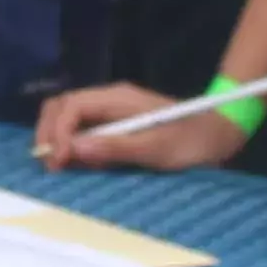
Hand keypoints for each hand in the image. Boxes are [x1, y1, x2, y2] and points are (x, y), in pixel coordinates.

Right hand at [35, 78, 248, 171]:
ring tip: (61, 168)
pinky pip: (83, 131)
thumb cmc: (191, 141)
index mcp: (118, 98)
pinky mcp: (115, 127)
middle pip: (62, 107)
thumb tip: (74, 148)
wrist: (218, 136)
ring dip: (58, 141)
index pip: (71, 106)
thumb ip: (116, 147)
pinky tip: (78, 165)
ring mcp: (111, 113)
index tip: (57, 161)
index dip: (57, 132)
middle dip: (49, 133)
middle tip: (51, 166)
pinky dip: (73, 147)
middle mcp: (109, 100)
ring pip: (68, 119)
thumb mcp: (156, 149)